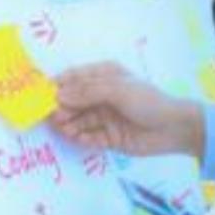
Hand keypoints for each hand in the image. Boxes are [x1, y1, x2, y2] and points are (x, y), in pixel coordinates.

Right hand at [50, 61, 205, 157]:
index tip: (40, 93)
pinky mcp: (109, 138)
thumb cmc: (147, 101)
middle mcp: (103, 96)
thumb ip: (86, 92)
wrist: (174, 128)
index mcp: (105, 76)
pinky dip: (80, 138)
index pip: (75, 77)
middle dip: (61, 107)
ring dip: (68, 124)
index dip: (58, 84)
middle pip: (74, 101)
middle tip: (51, 115)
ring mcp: (105, 117)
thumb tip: (58, 95)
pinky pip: (89, 137)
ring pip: (79, 120)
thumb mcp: (116, 89)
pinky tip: (76, 137)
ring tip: (61, 127)